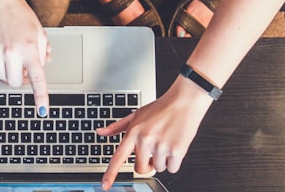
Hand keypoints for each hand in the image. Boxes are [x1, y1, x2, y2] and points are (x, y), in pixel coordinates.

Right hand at [0, 0, 50, 115]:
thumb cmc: (21, 16)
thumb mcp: (39, 33)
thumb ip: (41, 54)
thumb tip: (40, 69)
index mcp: (30, 49)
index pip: (37, 79)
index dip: (41, 97)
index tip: (42, 110)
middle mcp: (12, 52)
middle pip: (15, 82)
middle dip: (19, 79)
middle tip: (22, 67)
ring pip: (2, 76)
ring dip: (8, 71)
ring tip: (11, 54)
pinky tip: (0, 48)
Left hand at [96, 76, 213, 189]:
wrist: (184, 101)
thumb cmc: (161, 108)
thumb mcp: (136, 115)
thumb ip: (117, 127)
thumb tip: (100, 132)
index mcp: (133, 132)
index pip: (118, 157)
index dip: (110, 173)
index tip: (105, 186)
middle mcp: (145, 140)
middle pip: (141, 169)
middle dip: (147, 164)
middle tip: (153, 151)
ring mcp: (160, 146)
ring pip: (158, 168)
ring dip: (163, 160)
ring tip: (166, 142)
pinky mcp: (176, 150)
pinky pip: (172, 168)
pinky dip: (174, 161)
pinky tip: (175, 145)